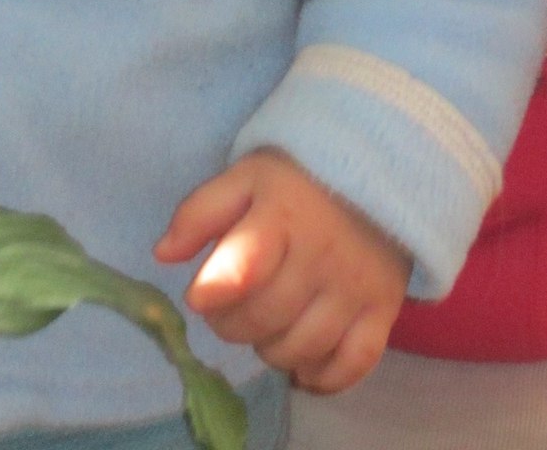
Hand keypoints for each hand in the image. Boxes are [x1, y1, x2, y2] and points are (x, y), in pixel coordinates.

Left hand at [156, 147, 408, 393]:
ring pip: (300, 348)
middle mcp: (322, 255)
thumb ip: (199, 213)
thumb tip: (162, 255)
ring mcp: (356, 286)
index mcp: (282, 215)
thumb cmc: (298, 178)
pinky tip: (303, 360)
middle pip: (264, 319)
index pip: (245, 265)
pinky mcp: (383, 309)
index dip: (215, 290)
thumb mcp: (245, 178)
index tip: (201, 294)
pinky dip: (322, 375)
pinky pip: (351, 364)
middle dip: (233, 323)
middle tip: (232, 306)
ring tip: (268, 324)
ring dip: (271, 348)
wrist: (375, 171)